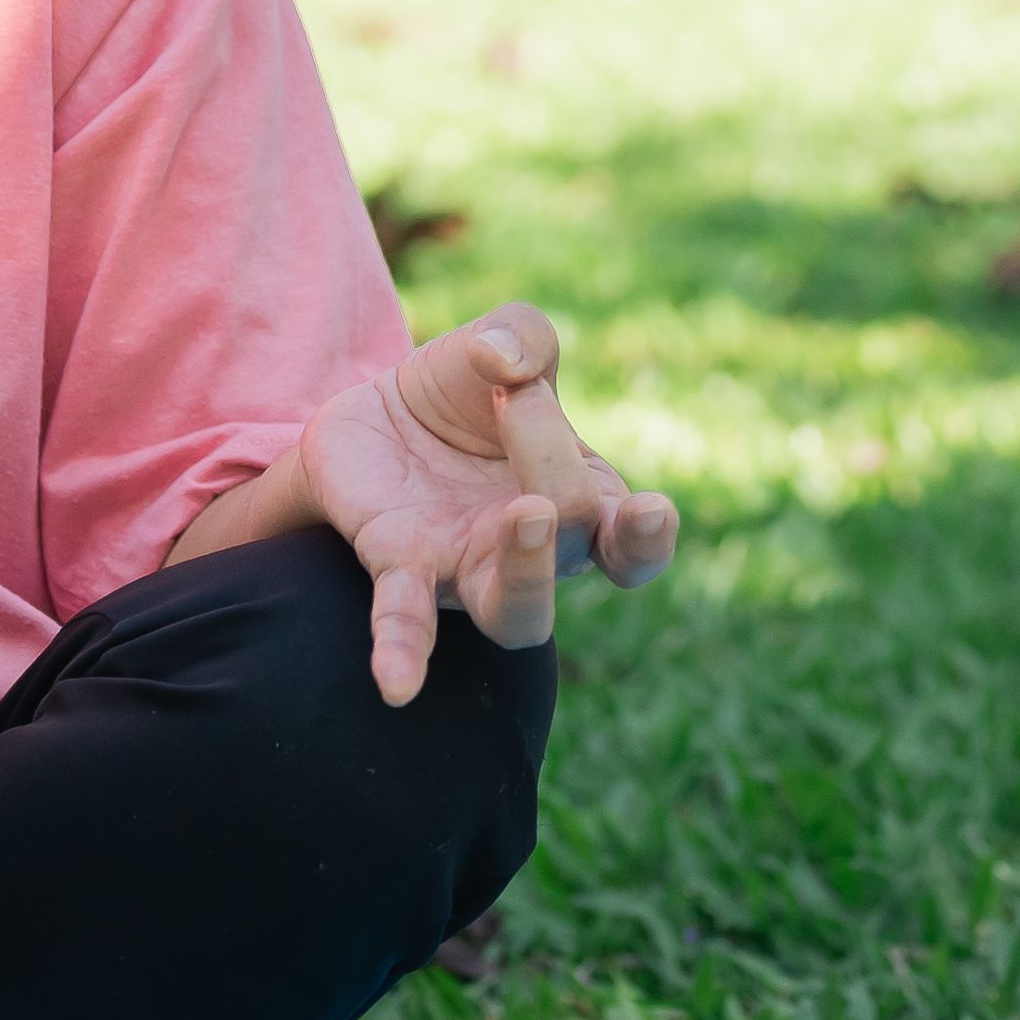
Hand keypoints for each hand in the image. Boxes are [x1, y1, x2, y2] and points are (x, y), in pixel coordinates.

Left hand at [299, 302, 680, 708]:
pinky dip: (405, 652)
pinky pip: (407, 620)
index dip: (648, 532)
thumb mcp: (502, 339)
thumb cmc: (466, 392)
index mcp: (584, 497)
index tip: (645, 507)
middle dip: (556, 467)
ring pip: (517, 613)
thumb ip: (522, 333)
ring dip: (527, 572)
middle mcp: (537, 549)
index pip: (637, 541)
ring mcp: (469, 567)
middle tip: (516, 400)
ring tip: (526, 519)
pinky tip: (396, 685)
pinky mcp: (400, 566)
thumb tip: (508, 363)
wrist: (372, 414)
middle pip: (577, 544)